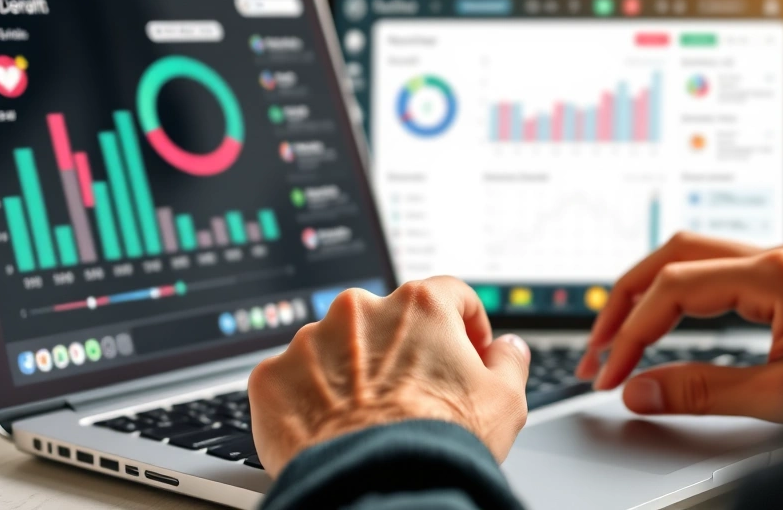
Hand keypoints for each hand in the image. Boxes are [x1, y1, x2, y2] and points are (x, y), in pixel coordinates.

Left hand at [248, 276, 530, 476]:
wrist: (377, 486)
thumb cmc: (440, 444)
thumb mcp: (505, 402)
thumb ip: (510, 361)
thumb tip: (508, 349)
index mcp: (418, 305)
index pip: (450, 295)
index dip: (465, 325)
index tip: (466, 352)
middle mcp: (359, 310)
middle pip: (388, 322)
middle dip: (402, 352)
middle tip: (414, 396)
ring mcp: (309, 340)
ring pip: (336, 348)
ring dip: (352, 373)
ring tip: (368, 420)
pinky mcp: (272, 376)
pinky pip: (294, 379)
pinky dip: (310, 399)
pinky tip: (331, 429)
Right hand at [577, 232, 782, 424]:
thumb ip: (703, 392)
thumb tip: (640, 391)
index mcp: (774, 274)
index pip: (672, 289)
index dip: (630, 333)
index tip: (610, 372)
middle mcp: (775, 257)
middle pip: (671, 255)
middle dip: (625, 300)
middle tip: (596, 345)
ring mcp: (782, 263)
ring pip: (689, 256)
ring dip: (648, 293)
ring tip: (618, 333)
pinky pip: (713, 271)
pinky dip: (677, 295)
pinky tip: (666, 319)